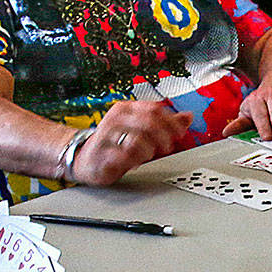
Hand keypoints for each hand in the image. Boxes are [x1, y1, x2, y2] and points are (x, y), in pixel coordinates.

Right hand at [70, 102, 187, 185]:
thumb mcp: (139, 129)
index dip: (171, 121)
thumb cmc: (114, 143)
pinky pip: (125, 156)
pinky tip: (135, 162)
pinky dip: (136, 161)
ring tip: (149, 154)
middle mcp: (116, 119)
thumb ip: (163, 123)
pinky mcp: (102, 155)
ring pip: (139, 139)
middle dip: (164, 135)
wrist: (83, 158)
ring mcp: (108, 136)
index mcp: (126, 109)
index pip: (154, 109)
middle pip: (149, 122)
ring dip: (150, 150)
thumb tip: (188, 117)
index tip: (180, 133)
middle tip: (168, 146)